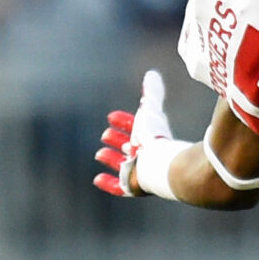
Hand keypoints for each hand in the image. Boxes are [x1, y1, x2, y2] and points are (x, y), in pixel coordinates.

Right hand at [94, 69, 177, 196]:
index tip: (112, 116)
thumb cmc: (155, 137)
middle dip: (118, 140)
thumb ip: (151, 94)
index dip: (124, 122)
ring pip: (123, 164)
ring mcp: (139, 171)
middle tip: (106, 133)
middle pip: (130, 147)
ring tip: (99, 152)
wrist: (161, 163)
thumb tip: (151, 73)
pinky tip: (97, 179)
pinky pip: (119, 186)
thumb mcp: (150, 112)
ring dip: (111, 158)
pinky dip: (108, 182)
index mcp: (152, 138)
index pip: (136, 129)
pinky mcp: (133, 186)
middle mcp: (146, 155)